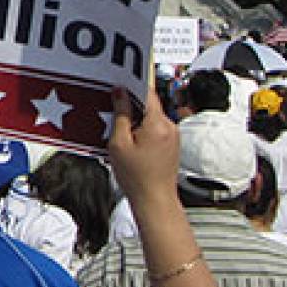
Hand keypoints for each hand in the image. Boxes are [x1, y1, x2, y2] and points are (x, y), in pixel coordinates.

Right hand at [108, 85, 180, 208]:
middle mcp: (170, 127)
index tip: (118, 86)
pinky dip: (142, 131)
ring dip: (136, 120)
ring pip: (151, 117)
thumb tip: (120, 94)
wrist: (154, 200)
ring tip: (122, 137)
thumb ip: (120, 115)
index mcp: (158, 124)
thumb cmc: (137, 178)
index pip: (146, 92)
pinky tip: (131, 145)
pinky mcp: (171, 144)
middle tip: (114, 116)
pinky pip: (155, 128)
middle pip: (148, 105)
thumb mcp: (119, 144)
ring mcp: (173, 136)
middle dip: (130, 107)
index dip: (130, 86)